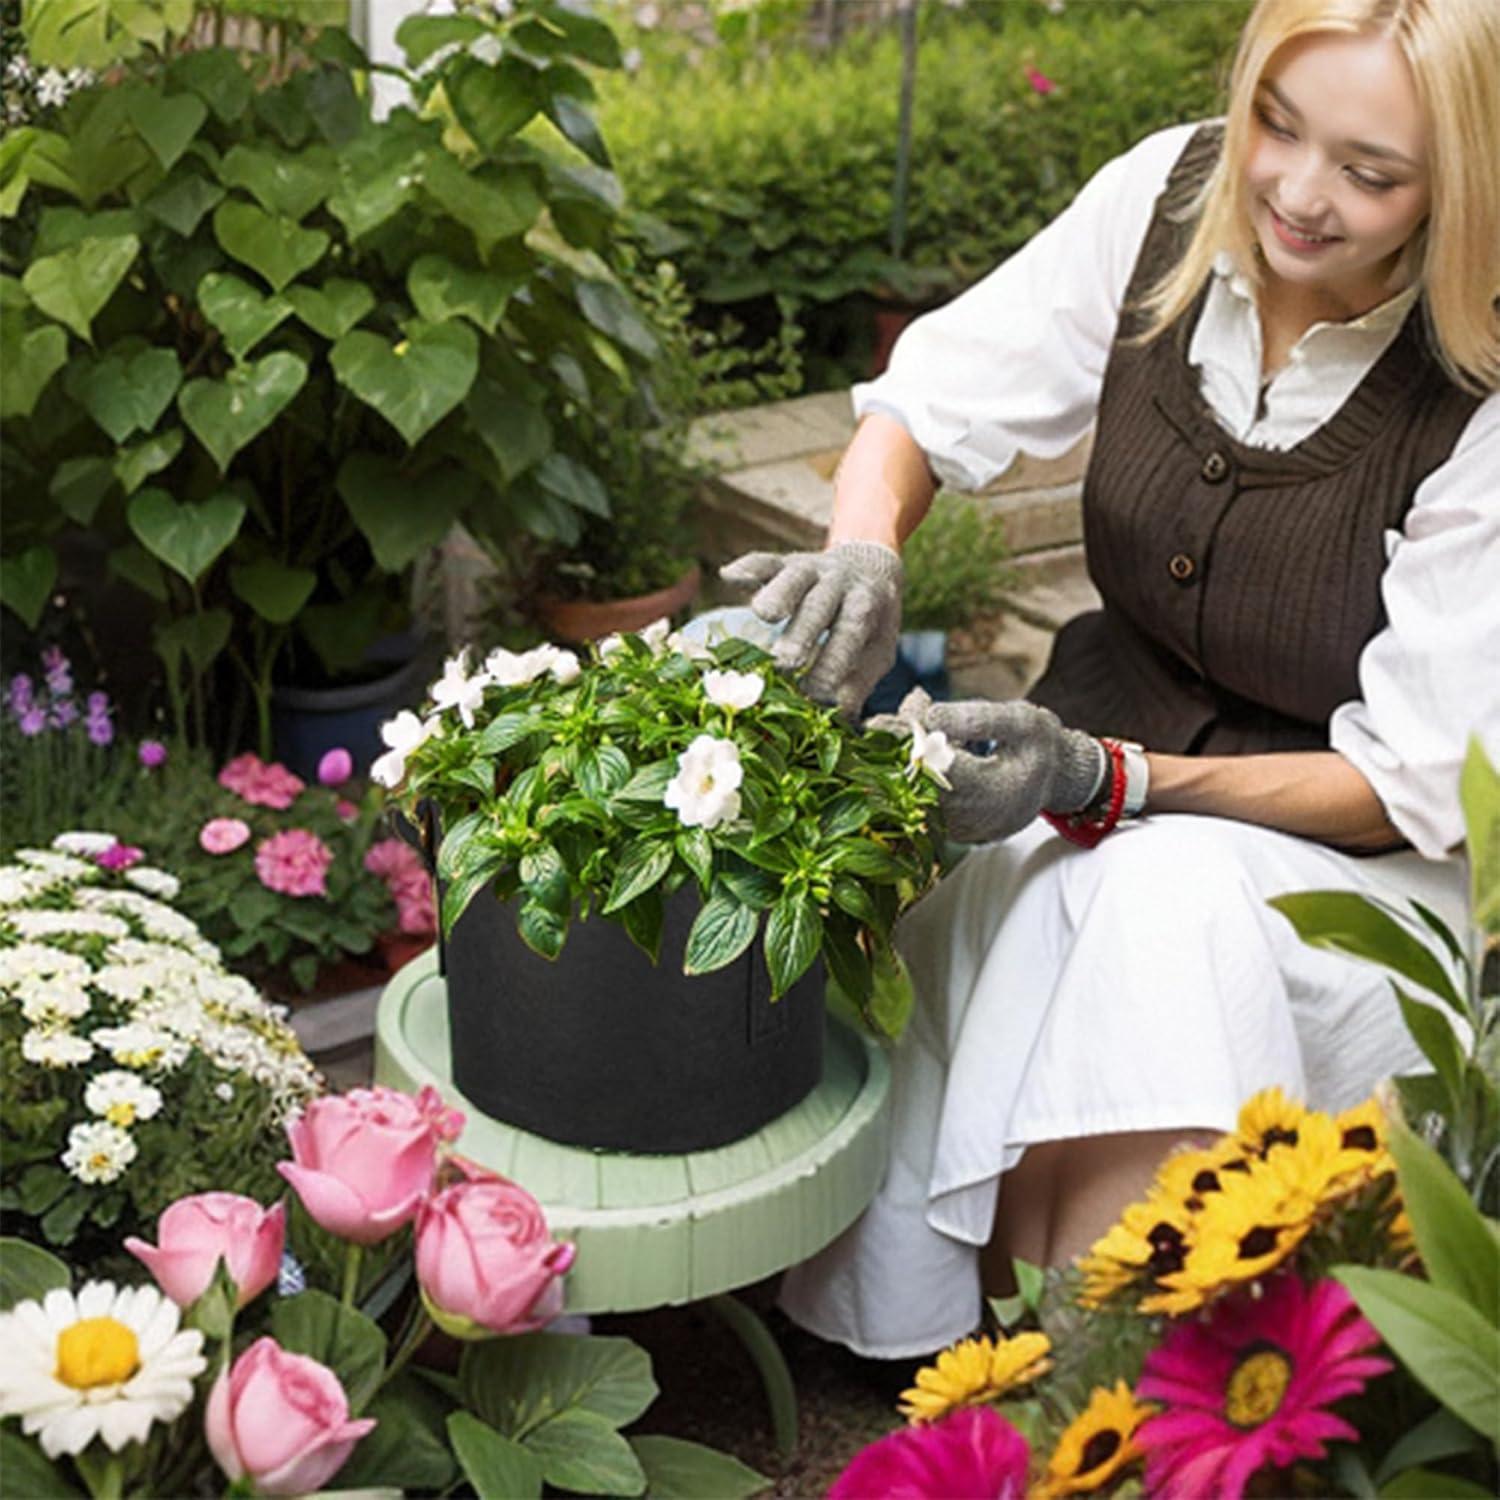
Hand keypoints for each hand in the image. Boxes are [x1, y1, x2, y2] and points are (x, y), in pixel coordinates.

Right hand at [719, 540, 902, 717]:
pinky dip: (747, 567)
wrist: (868, 569)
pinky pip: (765, 561)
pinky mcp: (786, 562)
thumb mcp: (876, 653)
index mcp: (866, 606)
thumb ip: (860, 683)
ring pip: (793, 577)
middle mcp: (840, 583)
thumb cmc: (868, 625)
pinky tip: (728, 576)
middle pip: (820, 605)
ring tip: (764, 616)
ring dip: (778, 594)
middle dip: (802, 632)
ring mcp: (812, 570)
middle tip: (786, 661)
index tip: (816, 691)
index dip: (834, 659)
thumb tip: (840, 717)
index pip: (852, 632)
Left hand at [874, 690, 1105, 844]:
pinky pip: (923, 810)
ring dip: (895, 770)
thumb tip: (927, 715)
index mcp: (996, 791)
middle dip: (892, 756)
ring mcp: (966, 832)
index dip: (905, 744)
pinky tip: (898, 757)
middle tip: (872, 728)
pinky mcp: (957, 832)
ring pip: (916, 804)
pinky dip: (908, 783)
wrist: (1058, 777)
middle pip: (919, 789)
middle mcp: (978, 819)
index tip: (878, 723)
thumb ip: (974, 718)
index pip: (937, 768)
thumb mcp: (1017, 720)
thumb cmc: (1039, 743)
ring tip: (881, 738)